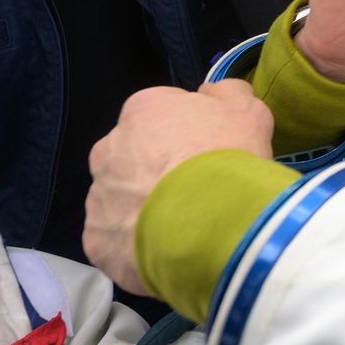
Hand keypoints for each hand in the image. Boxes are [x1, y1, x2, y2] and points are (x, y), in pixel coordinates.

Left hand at [82, 80, 273, 293]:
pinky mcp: (95, 239)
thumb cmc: (228, 161)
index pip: (161, 116)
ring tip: (180, 228)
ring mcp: (98, 195)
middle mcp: (109, 148)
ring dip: (143, 208)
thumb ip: (227, 93)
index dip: (186, 137)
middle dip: (157, 172)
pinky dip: (134, 246)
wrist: (211, 226)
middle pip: (134, 158)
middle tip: (193, 193)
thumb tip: (210, 93)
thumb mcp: (248, 112)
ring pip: (121, 199)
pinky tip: (163, 251)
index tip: (206, 156)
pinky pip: (114, 239)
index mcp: (141, 110)